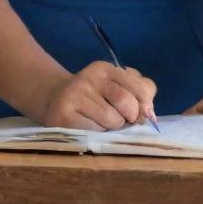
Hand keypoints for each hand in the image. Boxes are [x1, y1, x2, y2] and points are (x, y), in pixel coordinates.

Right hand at [40, 61, 156, 130]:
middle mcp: (91, 77)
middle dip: (130, 118)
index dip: (145, 106)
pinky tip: (88, 128)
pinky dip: (97, 134)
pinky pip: (94, 130)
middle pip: (126, 101)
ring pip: (112, 119)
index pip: (141, 87)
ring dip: (112, 128)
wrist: (53, 101)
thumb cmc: (94, 99)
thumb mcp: (117, 87)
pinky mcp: (63, 114)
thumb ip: (139, 94)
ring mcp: (75, 94)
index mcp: (107, 68)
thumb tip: (149, 113)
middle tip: (121, 121)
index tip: (140, 115)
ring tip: (102, 124)